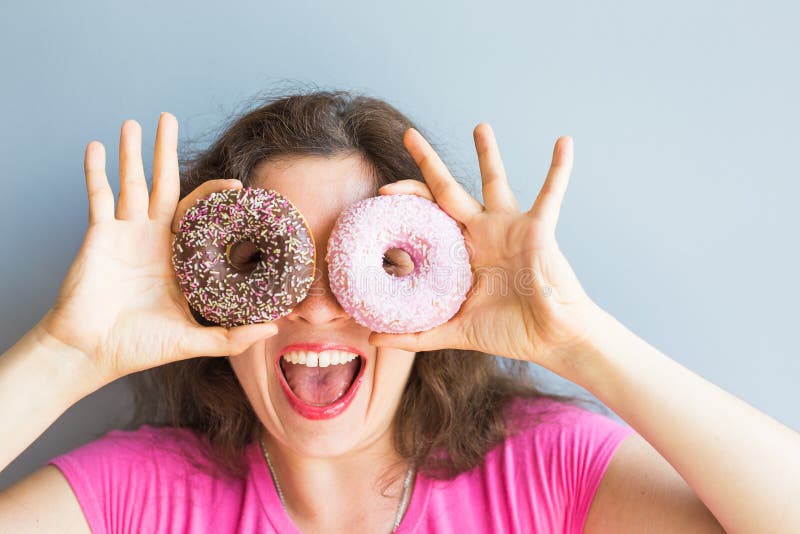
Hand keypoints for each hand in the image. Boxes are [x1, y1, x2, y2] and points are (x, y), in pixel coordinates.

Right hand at [38, 113, 277, 385]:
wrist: (92, 353)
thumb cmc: (139, 347)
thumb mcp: (192, 340)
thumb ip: (231, 336)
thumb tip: (274, 327)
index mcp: (178, 257)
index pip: (199, 215)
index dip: (215, 197)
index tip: (237, 184)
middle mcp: (153, 239)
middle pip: (163, 185)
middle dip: (166, 152)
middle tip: (169, 119)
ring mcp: (124, 234)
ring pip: (130, 183)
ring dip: (132, 153)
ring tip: (135, 122)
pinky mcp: (98, 236)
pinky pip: (97, 198)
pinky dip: (95, 172)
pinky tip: (97, 146)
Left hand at [368, 124, 600, 370]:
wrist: (551, 339)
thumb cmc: (508, 331)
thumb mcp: (456, 330)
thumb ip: (417, 333)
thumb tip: (374, 340)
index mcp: (461, 252)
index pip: (427, 218)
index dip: (406, 204)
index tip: (380, 193)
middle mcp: (482, 233)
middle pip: (448, 189)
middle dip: (428, 162)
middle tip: (408, 134)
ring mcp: (510, 228)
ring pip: (496, 181)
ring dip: (488, 153)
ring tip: (479, 126)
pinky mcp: (539, 230)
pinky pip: (552, 193)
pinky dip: (559, 168)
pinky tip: (564, 141)